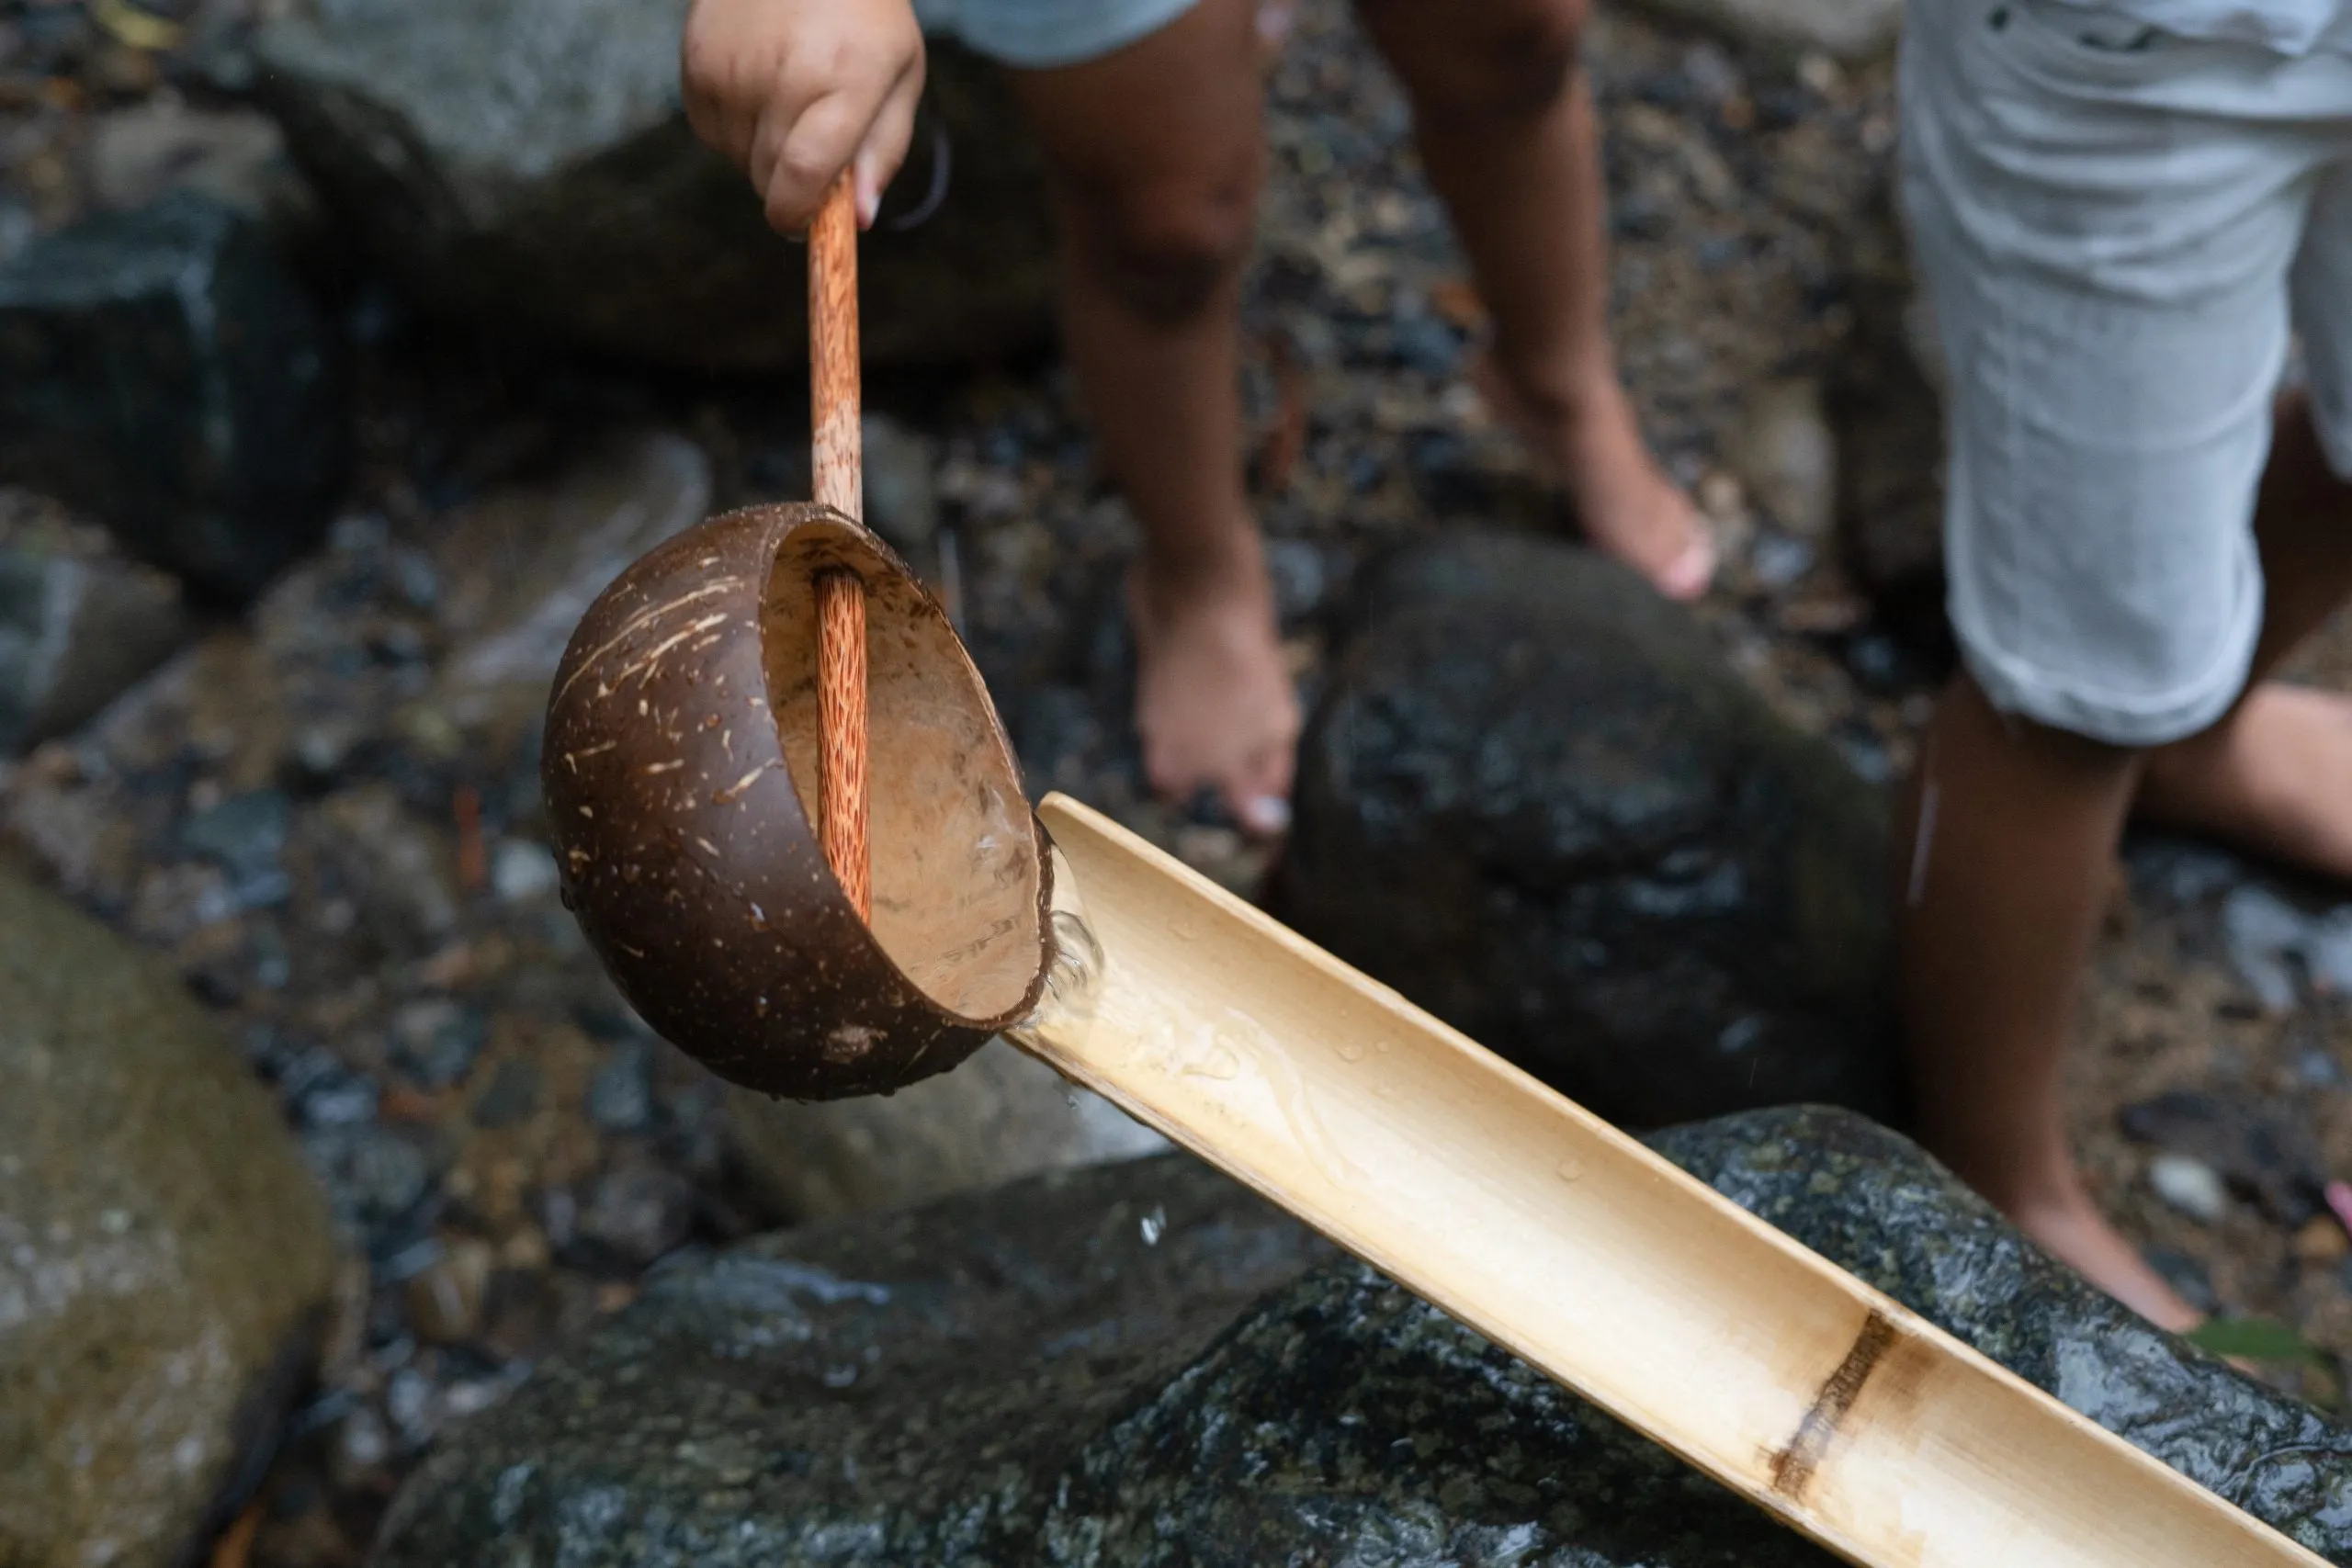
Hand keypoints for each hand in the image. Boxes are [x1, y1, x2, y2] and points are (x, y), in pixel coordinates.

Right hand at [681, 0, 924, 233]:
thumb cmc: (863, 18)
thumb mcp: (899, 76)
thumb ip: (883, 150)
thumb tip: (857, 220)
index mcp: (846, 78)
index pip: (804, 173)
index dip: (799, 214)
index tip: (804, 224)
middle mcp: (782, 74)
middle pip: (768, 178)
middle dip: (791, 182)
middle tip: (813, 140)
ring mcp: (732, 67)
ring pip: (738, 158)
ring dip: (762, 149)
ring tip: (787, 94)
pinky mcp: (696, 62)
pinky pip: (711, 132)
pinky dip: (734, 124)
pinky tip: (757, 81)